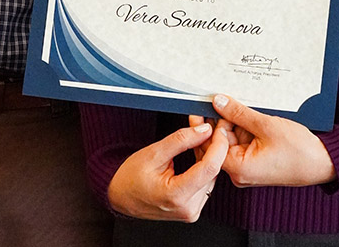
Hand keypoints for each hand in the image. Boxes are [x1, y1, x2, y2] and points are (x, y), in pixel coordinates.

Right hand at [107, 121, 228, 221]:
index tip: (218, 129)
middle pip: (212, 172)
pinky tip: (198, 151)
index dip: (217, 145)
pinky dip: (203, 165)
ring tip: (198, 137)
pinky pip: (205, 183)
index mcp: (176, 196)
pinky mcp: (191, 208)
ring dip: (208, 155)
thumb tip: (204, 130)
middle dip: (212, 146)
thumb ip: (181, 140)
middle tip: (205, 126)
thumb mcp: (154, 152)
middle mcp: (188, 208)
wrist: (121, 196)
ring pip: (210, 177)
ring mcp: (191, 211)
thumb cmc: (131, 177)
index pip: (209, 169)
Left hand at [212, 94, 336, 187]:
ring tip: (243, 104)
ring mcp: (247, 166)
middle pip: (219, 141)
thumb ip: (238, 113)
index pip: (209, 145)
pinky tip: (250, 113)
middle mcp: (240, 171)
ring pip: (231, 138)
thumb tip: (218, 101)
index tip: (203, 102)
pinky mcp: (255, 160)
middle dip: (221, 118)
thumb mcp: (266, 125)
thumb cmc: (298, 151)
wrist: (323, 163)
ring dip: (235, 120)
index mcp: (238, 168)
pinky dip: (244, 126)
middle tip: (223, 96)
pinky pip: (243, 140)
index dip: (206, 122)